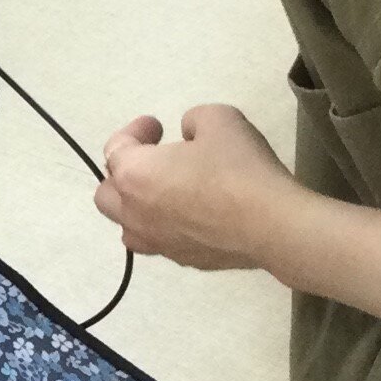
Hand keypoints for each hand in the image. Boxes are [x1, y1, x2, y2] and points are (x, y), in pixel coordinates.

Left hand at [95, 106, 298, 272]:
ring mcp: (158, 242)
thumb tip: (188, 137)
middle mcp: (135, 213)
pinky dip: (165, 227)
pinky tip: (192, 216)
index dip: (135, 131)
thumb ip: (193, 120)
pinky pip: (160, 242)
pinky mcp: (184, 261)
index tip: (157, 125)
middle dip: (123, 173)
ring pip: (128, 226)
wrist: (272, 226)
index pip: (116, 148)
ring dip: (138, 206)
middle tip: (154, 160)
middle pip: (107, 194)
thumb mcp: (218, 119)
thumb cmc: (238, 168)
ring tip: (166, 192)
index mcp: (134, 175)